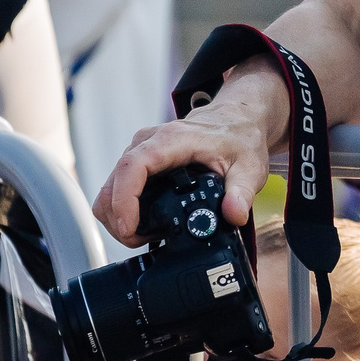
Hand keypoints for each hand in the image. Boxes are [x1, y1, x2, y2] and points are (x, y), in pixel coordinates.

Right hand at [96, 60, 283, 242]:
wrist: (235, 120)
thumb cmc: (239, 138)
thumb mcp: (250, 167)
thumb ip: (242, 193)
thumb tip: (233, 215)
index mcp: (171, 141)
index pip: (132, 167)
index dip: (123, 201)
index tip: (129, 229)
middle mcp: (148, 142)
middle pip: (112, 183)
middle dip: (118, 220)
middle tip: (141, 241)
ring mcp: (140, 150)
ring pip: (109, 188)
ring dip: (118, 216)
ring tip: (145, 235)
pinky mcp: (139, 160)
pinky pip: (117, 186)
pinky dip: (123, 209)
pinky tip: (144, 222)